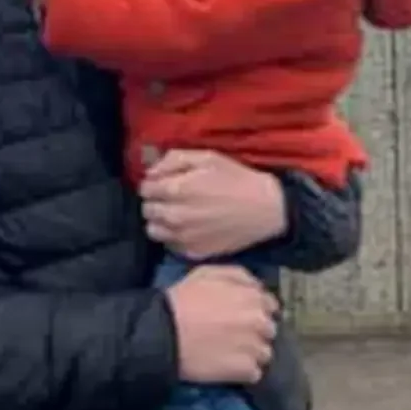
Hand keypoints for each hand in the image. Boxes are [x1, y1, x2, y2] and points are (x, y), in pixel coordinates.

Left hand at [140, 150, 285, 259]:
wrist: (265, 209)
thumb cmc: (237, 179)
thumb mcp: (207, 157)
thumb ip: (174, 160)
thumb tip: (151, 172)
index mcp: (177, 190)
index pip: (145, 189)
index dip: (154, 183)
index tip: (166, 182)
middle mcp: (175, 216)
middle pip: (146, 210)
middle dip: (156, 201)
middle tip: (173, 198)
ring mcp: (184, 237)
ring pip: (153, 230)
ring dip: (161, 221)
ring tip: (178, 214)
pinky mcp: (193, 252)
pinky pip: (170, 245)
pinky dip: (174, 236)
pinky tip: (190, 227)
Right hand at [165, 264, 277, 382]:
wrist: (164, 333)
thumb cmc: (183, 299)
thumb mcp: (208, 273)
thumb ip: (238, 276)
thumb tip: (257, 287)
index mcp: (254, 297)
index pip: (271, 307)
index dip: (256, 312)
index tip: (242, 318)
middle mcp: (260, 322)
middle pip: (269, 331)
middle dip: (255, 333)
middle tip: (233, 337)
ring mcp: (255, 348)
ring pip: (264, 354)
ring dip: (251, 354)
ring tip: (229, 354)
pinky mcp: (246, 370)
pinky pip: (254, 374)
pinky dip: (243, 373)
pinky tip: (226, 368)